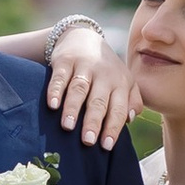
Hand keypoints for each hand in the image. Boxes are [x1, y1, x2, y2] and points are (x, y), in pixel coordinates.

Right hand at [47, 23, 136, 150]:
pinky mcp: (65, 60)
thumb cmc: (106, 70)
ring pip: (79, 89)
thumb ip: (132, 101)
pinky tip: (52, 105)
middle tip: (87, 141)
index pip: (118, 109)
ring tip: (67, 126)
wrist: (84, 38)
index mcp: (121, 83)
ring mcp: (84, 66)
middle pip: (98, 101)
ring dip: (72, 108)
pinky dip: (55, 90)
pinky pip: (60, 77)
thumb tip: (130, 120)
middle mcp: (104, 74)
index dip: (112, 127)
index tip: (106, 146)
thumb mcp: (125, 82)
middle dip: (93, 121)